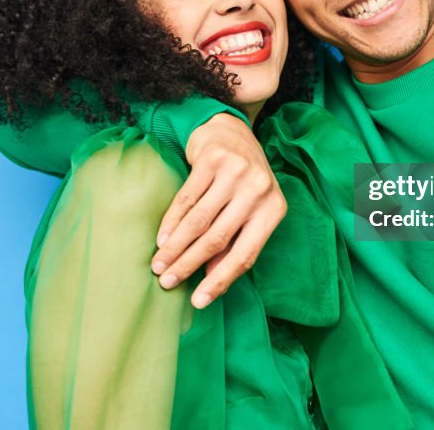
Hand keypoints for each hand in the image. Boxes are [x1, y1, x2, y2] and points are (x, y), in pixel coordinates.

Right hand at [150, 113, 285, 308]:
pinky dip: (171, 222)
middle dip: (189, 264)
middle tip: (167, 282)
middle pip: (218, 239)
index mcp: (274, 210)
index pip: (246, 254)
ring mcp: (236, 173)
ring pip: (199, 221)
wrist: (231, 131)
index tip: (198, 301)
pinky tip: (161, 238)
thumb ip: (235, 242)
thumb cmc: (242, 180)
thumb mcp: (249, 210)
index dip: (220, 280)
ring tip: (159, 265)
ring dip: (175, 247)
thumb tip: (210, 281)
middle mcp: (259, 191)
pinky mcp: (213, 159)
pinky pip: (186, 199)